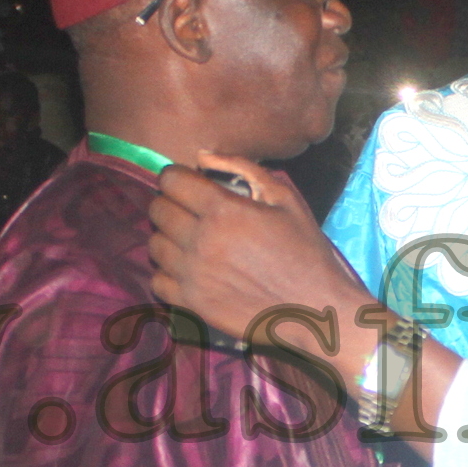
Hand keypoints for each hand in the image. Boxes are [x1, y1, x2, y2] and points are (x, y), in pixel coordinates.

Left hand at [144, 157, 370, 358]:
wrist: (313, 310)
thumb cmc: (305, 252)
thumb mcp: (286, 199)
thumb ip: (245, 169)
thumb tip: (203, 156)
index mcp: (222, 211)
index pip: (171, 180)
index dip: (177, 177)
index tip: (189, 185)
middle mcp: (200, 240)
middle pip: (157, 209)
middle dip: (170, 203)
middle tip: (189, 211)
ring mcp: (191, 274)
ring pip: (154, 244)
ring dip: (168, 238)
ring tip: (189, 241)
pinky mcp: (190, 303)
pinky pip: (157, 280)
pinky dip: (168, 273)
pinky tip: (188, 270)